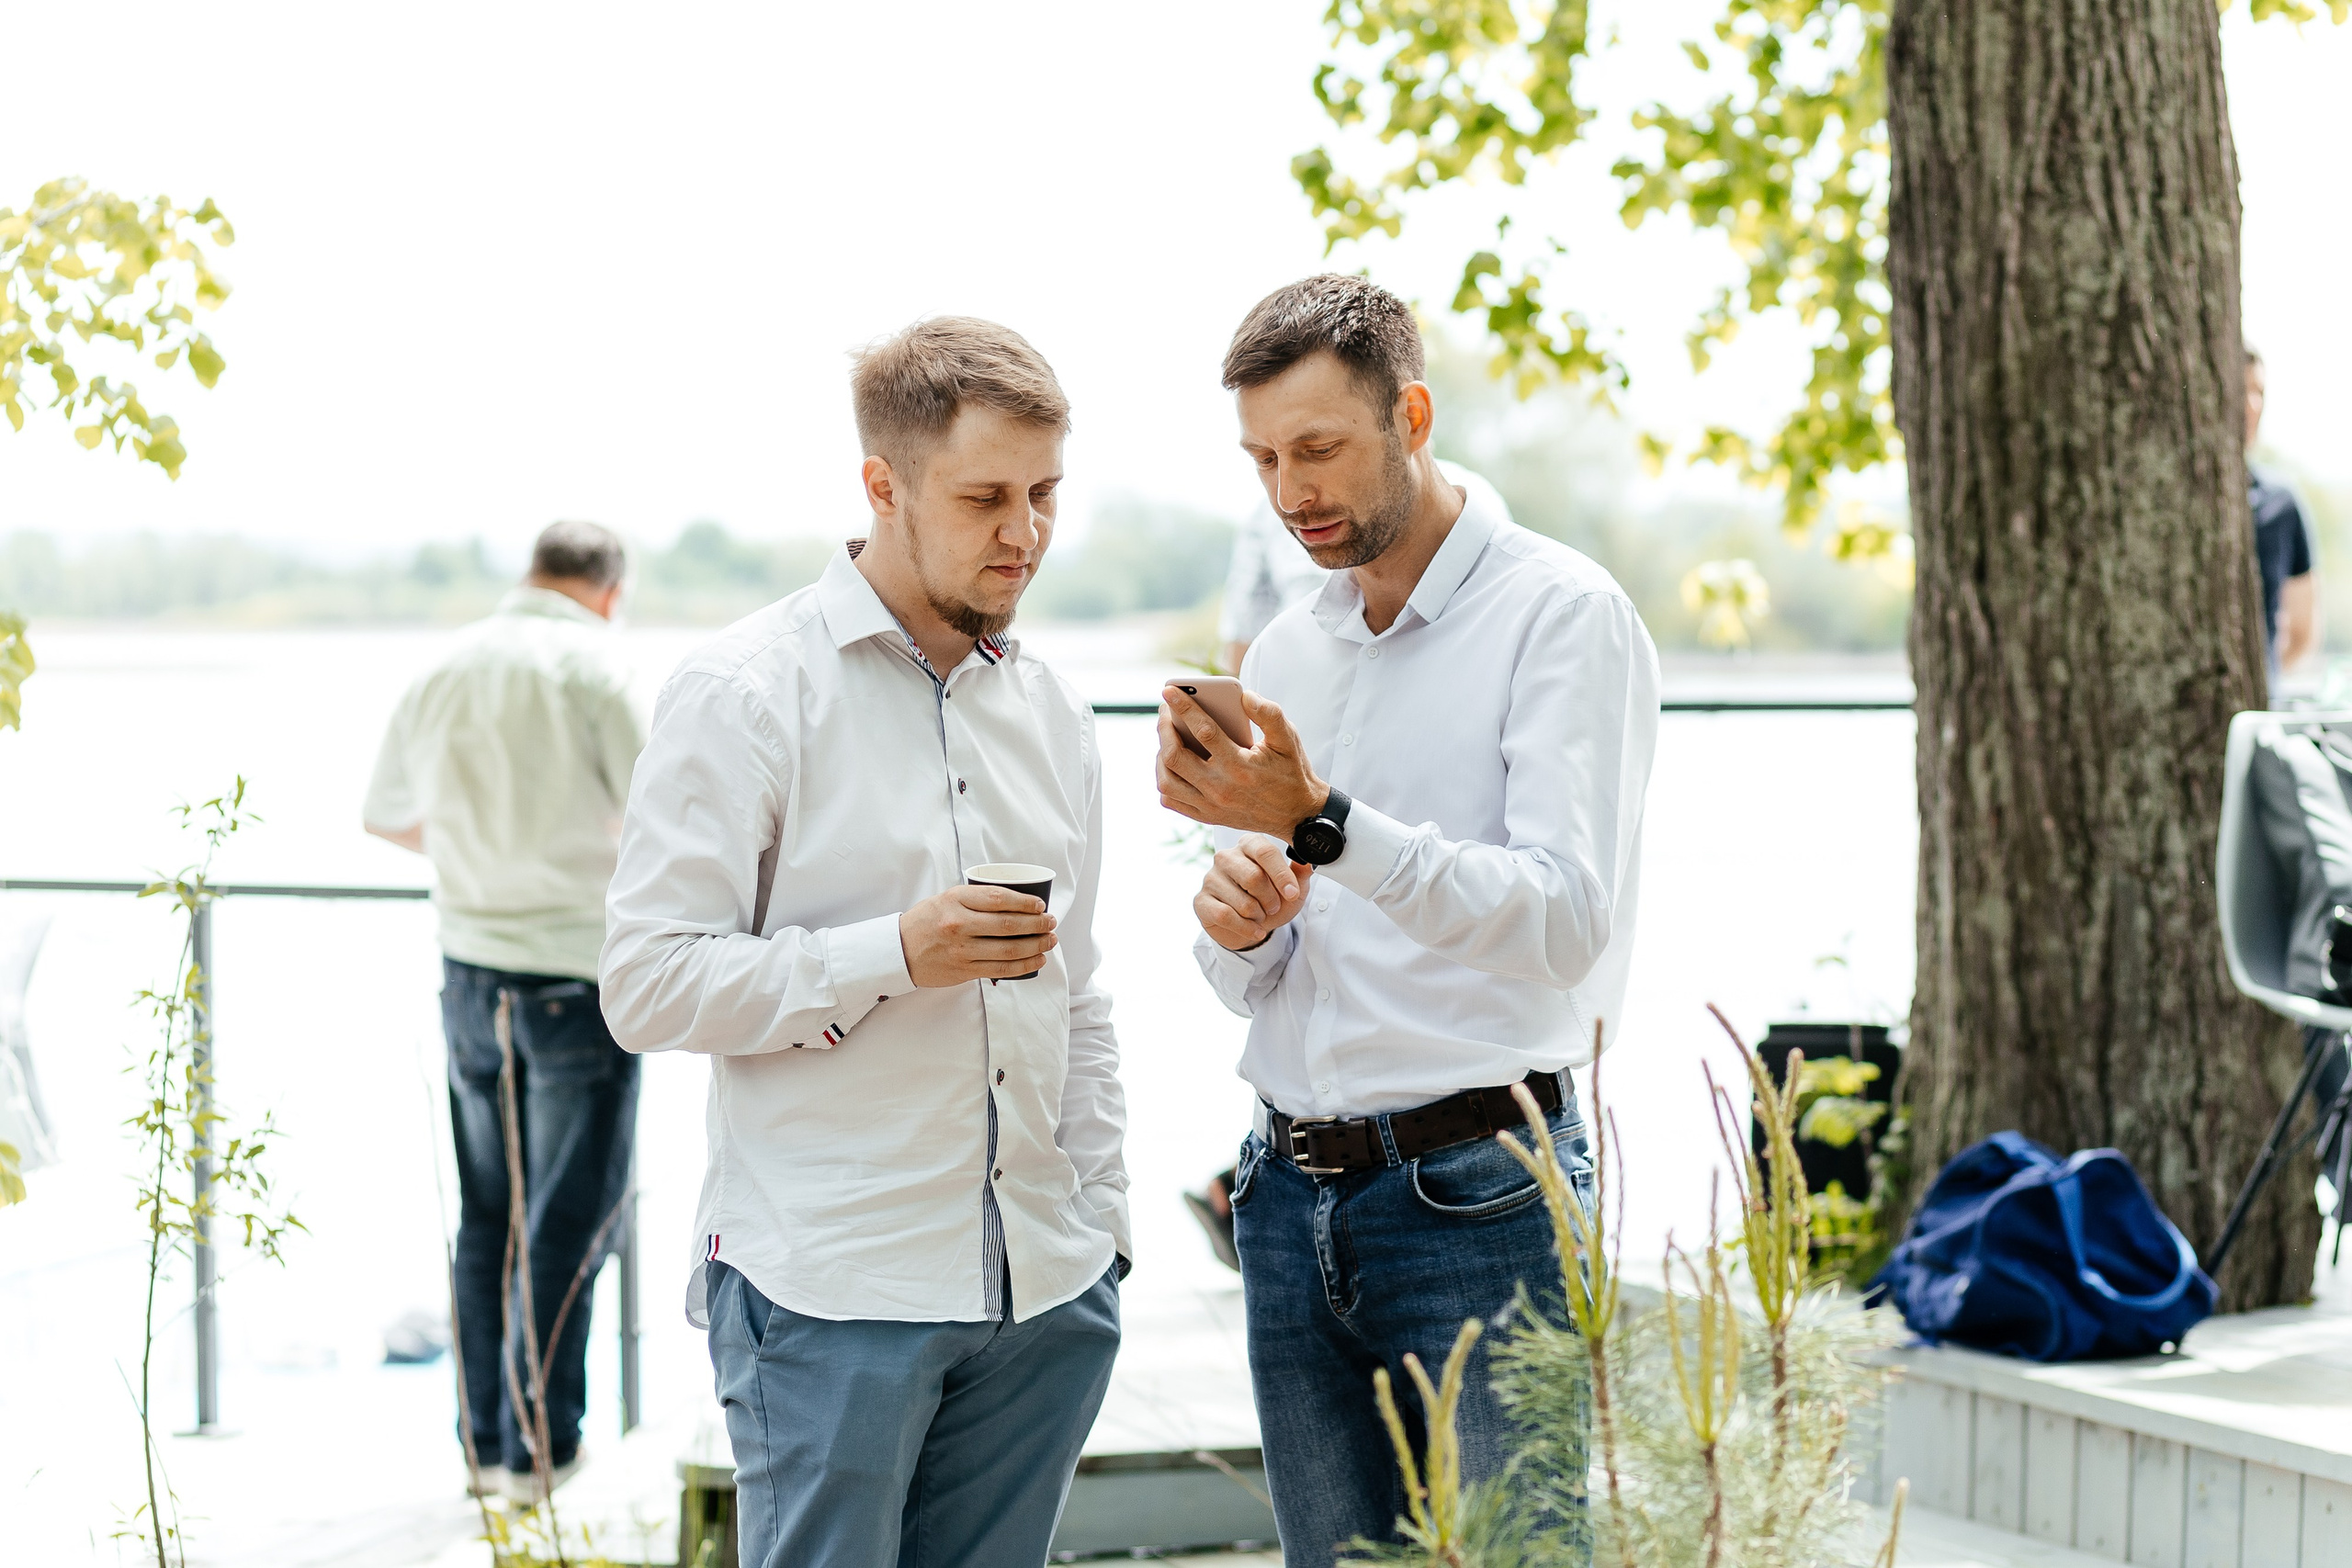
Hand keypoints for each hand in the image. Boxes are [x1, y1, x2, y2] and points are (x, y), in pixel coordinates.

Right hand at [899, 885, 1057, 986]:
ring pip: (1008, 949)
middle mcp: (958, 924)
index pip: (999, 898)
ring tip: (1049, 940)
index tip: (1041, 905)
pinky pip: (1001, 970)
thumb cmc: (928, 921)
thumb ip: (977, 898)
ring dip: (1036, 945)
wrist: (900, 950)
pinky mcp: (963, 970)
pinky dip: (1023, 965)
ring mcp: (961, 950)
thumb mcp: (947, 898)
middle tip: (1051, 922)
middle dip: (1037, 924)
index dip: (1026, 902)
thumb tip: (1018, 900)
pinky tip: (1037, 959)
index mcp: (955, 900)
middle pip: (1009, 925)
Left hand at [1158, 687, 1328, 840]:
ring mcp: (1211, 806)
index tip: (1168, 691)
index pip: (1203, 730)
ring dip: (1160, 755)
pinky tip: (1170, 763)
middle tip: (1165, 711)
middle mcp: (1221, 788)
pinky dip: (1165, 780)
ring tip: (1166, 736)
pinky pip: (1172, 800)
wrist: (1298, 814)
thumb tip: (1245, 695)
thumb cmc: (1291, 771)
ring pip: (1166, 781)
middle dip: (1164, 728)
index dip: (1183, 707)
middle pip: (1175, 756)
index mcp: (1240, 766)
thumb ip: (1269, 713)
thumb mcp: (1288, 739)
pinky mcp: (1207, 816)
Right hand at [1194, 834, 1312, 951]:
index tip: (1292, 893)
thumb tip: (1308, 861)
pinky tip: (1255, 930)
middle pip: (1253, 877)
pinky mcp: (1201, 900)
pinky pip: (1226, 916)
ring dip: (1258, 916)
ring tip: (1260, 916)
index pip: (1265, 852)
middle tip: (1274, 907)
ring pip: (1242, 901)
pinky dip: (1246, 928)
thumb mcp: (1292, 888)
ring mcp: (1211, 878)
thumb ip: (1300, 873)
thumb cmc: (1269, 901)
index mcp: (1250, 845)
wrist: (1249, 926)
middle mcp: (1226, 856)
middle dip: (1270, 899)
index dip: (1281, 875)